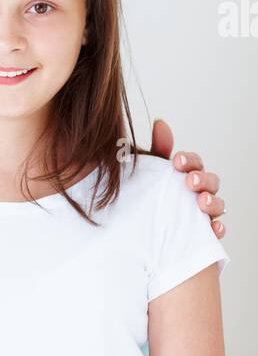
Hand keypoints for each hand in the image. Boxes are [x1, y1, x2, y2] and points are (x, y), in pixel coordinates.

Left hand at [151, 118, 225, 237]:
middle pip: (211, 181)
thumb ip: (158, 151)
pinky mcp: (201, 233)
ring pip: (218, 204)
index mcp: (186, 175)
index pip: (195, 163)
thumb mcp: (150, 174)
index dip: (189, 161)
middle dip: (202, 179)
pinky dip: (218, 228)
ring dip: (212, 202)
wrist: (137, 230)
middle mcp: (199, 192)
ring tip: (201, 202)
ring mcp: (202, 213)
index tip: (176, 161)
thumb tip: (161, 123)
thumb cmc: (149, 196)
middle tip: (189, 181)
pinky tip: (214, 228)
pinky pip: (216, 231)